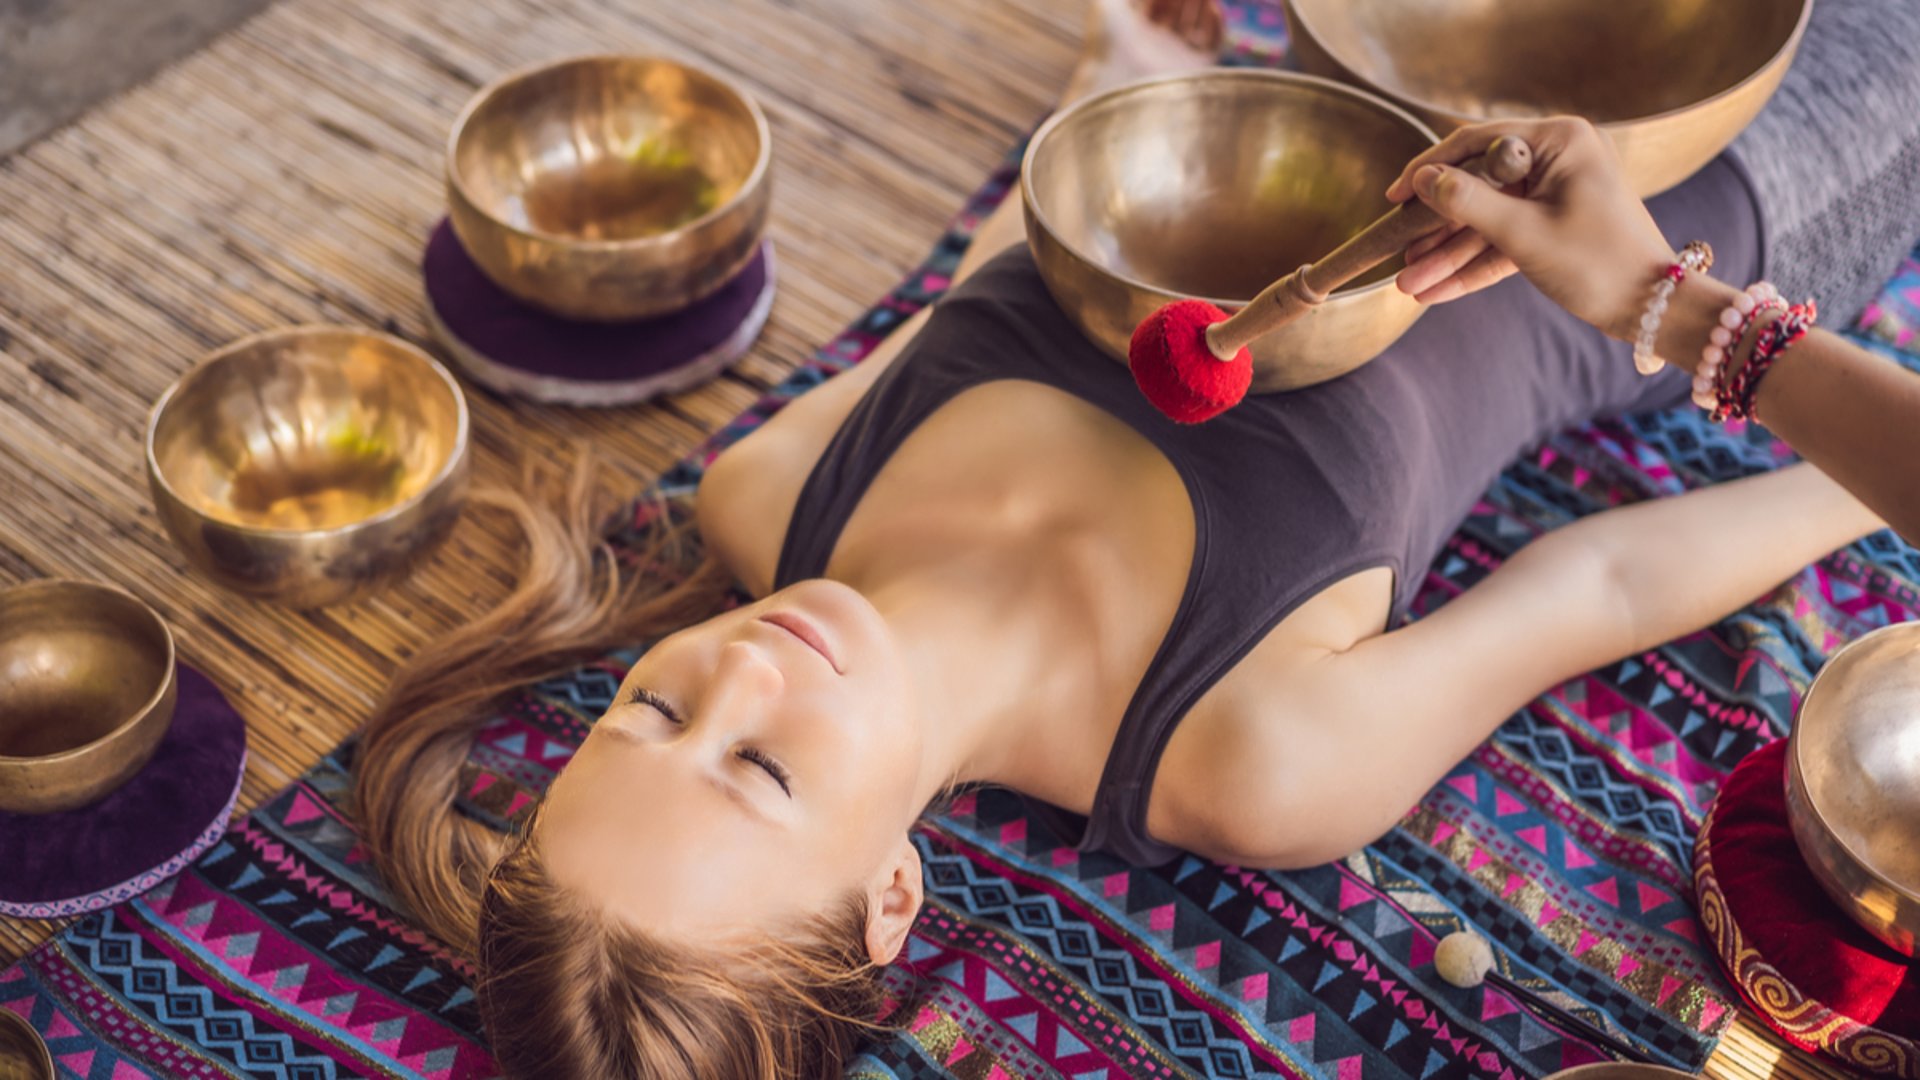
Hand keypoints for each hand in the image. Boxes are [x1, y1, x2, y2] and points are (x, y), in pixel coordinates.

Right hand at [1383, 117, 1674, 340]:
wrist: (1653, 308)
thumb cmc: (1597, 263)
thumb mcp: (1523, 233)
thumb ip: (1467, 202)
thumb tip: (1422, 180)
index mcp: (1559, 140)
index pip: (1476, 143)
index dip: (1429, 170)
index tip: (1393, 197)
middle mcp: (1557, 158)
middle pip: (1477, 186)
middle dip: (1436, 229)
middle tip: (1398, 255)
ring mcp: (1555, 193)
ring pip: (1487, 221)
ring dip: (1449, 255)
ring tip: (1408, 284)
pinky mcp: (1554, 225)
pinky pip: (1504, 241)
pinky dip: (1473, 266)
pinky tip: (1434, 291)